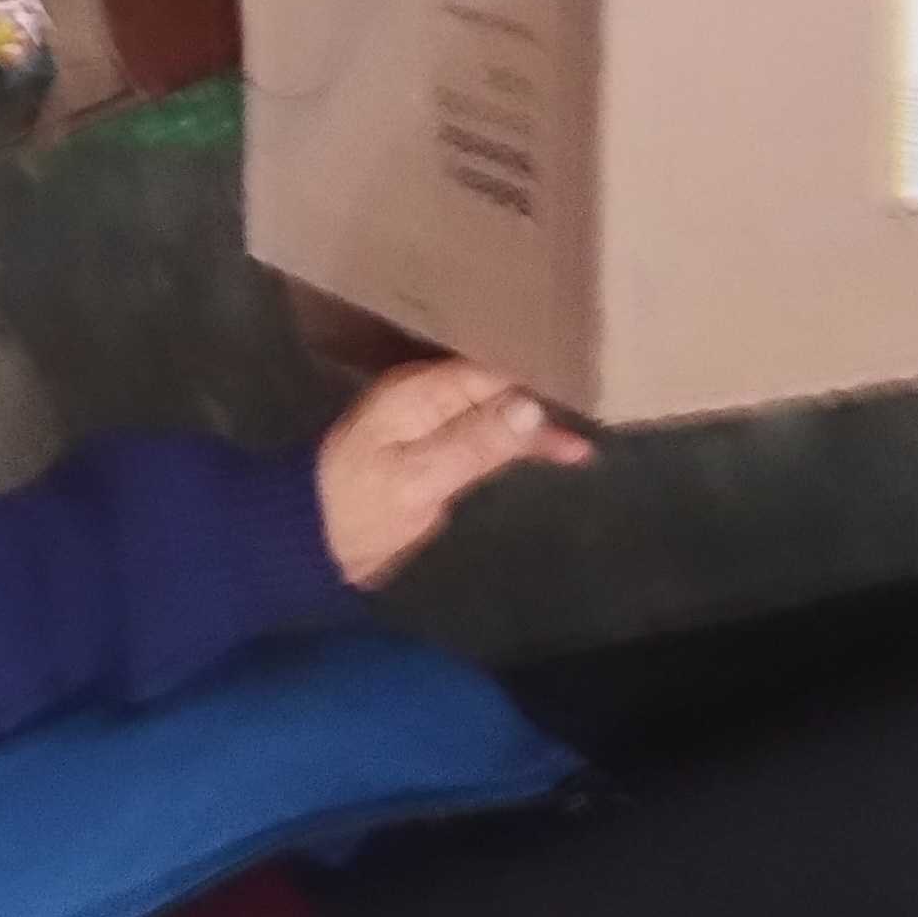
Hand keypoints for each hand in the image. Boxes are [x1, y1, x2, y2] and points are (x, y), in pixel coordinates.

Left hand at [317, 359, 596, 588]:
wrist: (312, 545)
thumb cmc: (359, 507)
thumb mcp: (419, 478)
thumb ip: (475, 442)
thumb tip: (532, 405)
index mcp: (421, 391)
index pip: (494, 370)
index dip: (540, 373)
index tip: (589, 377)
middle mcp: (430, 398)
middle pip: (501, 386)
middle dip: (547, 392)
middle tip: (605, 399)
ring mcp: (435, 425)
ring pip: (500, 412)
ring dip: (540, 421)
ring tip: (593, 430)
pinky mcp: (439, 454)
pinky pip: (490, 437)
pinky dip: (523, 443)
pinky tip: (558, 450)